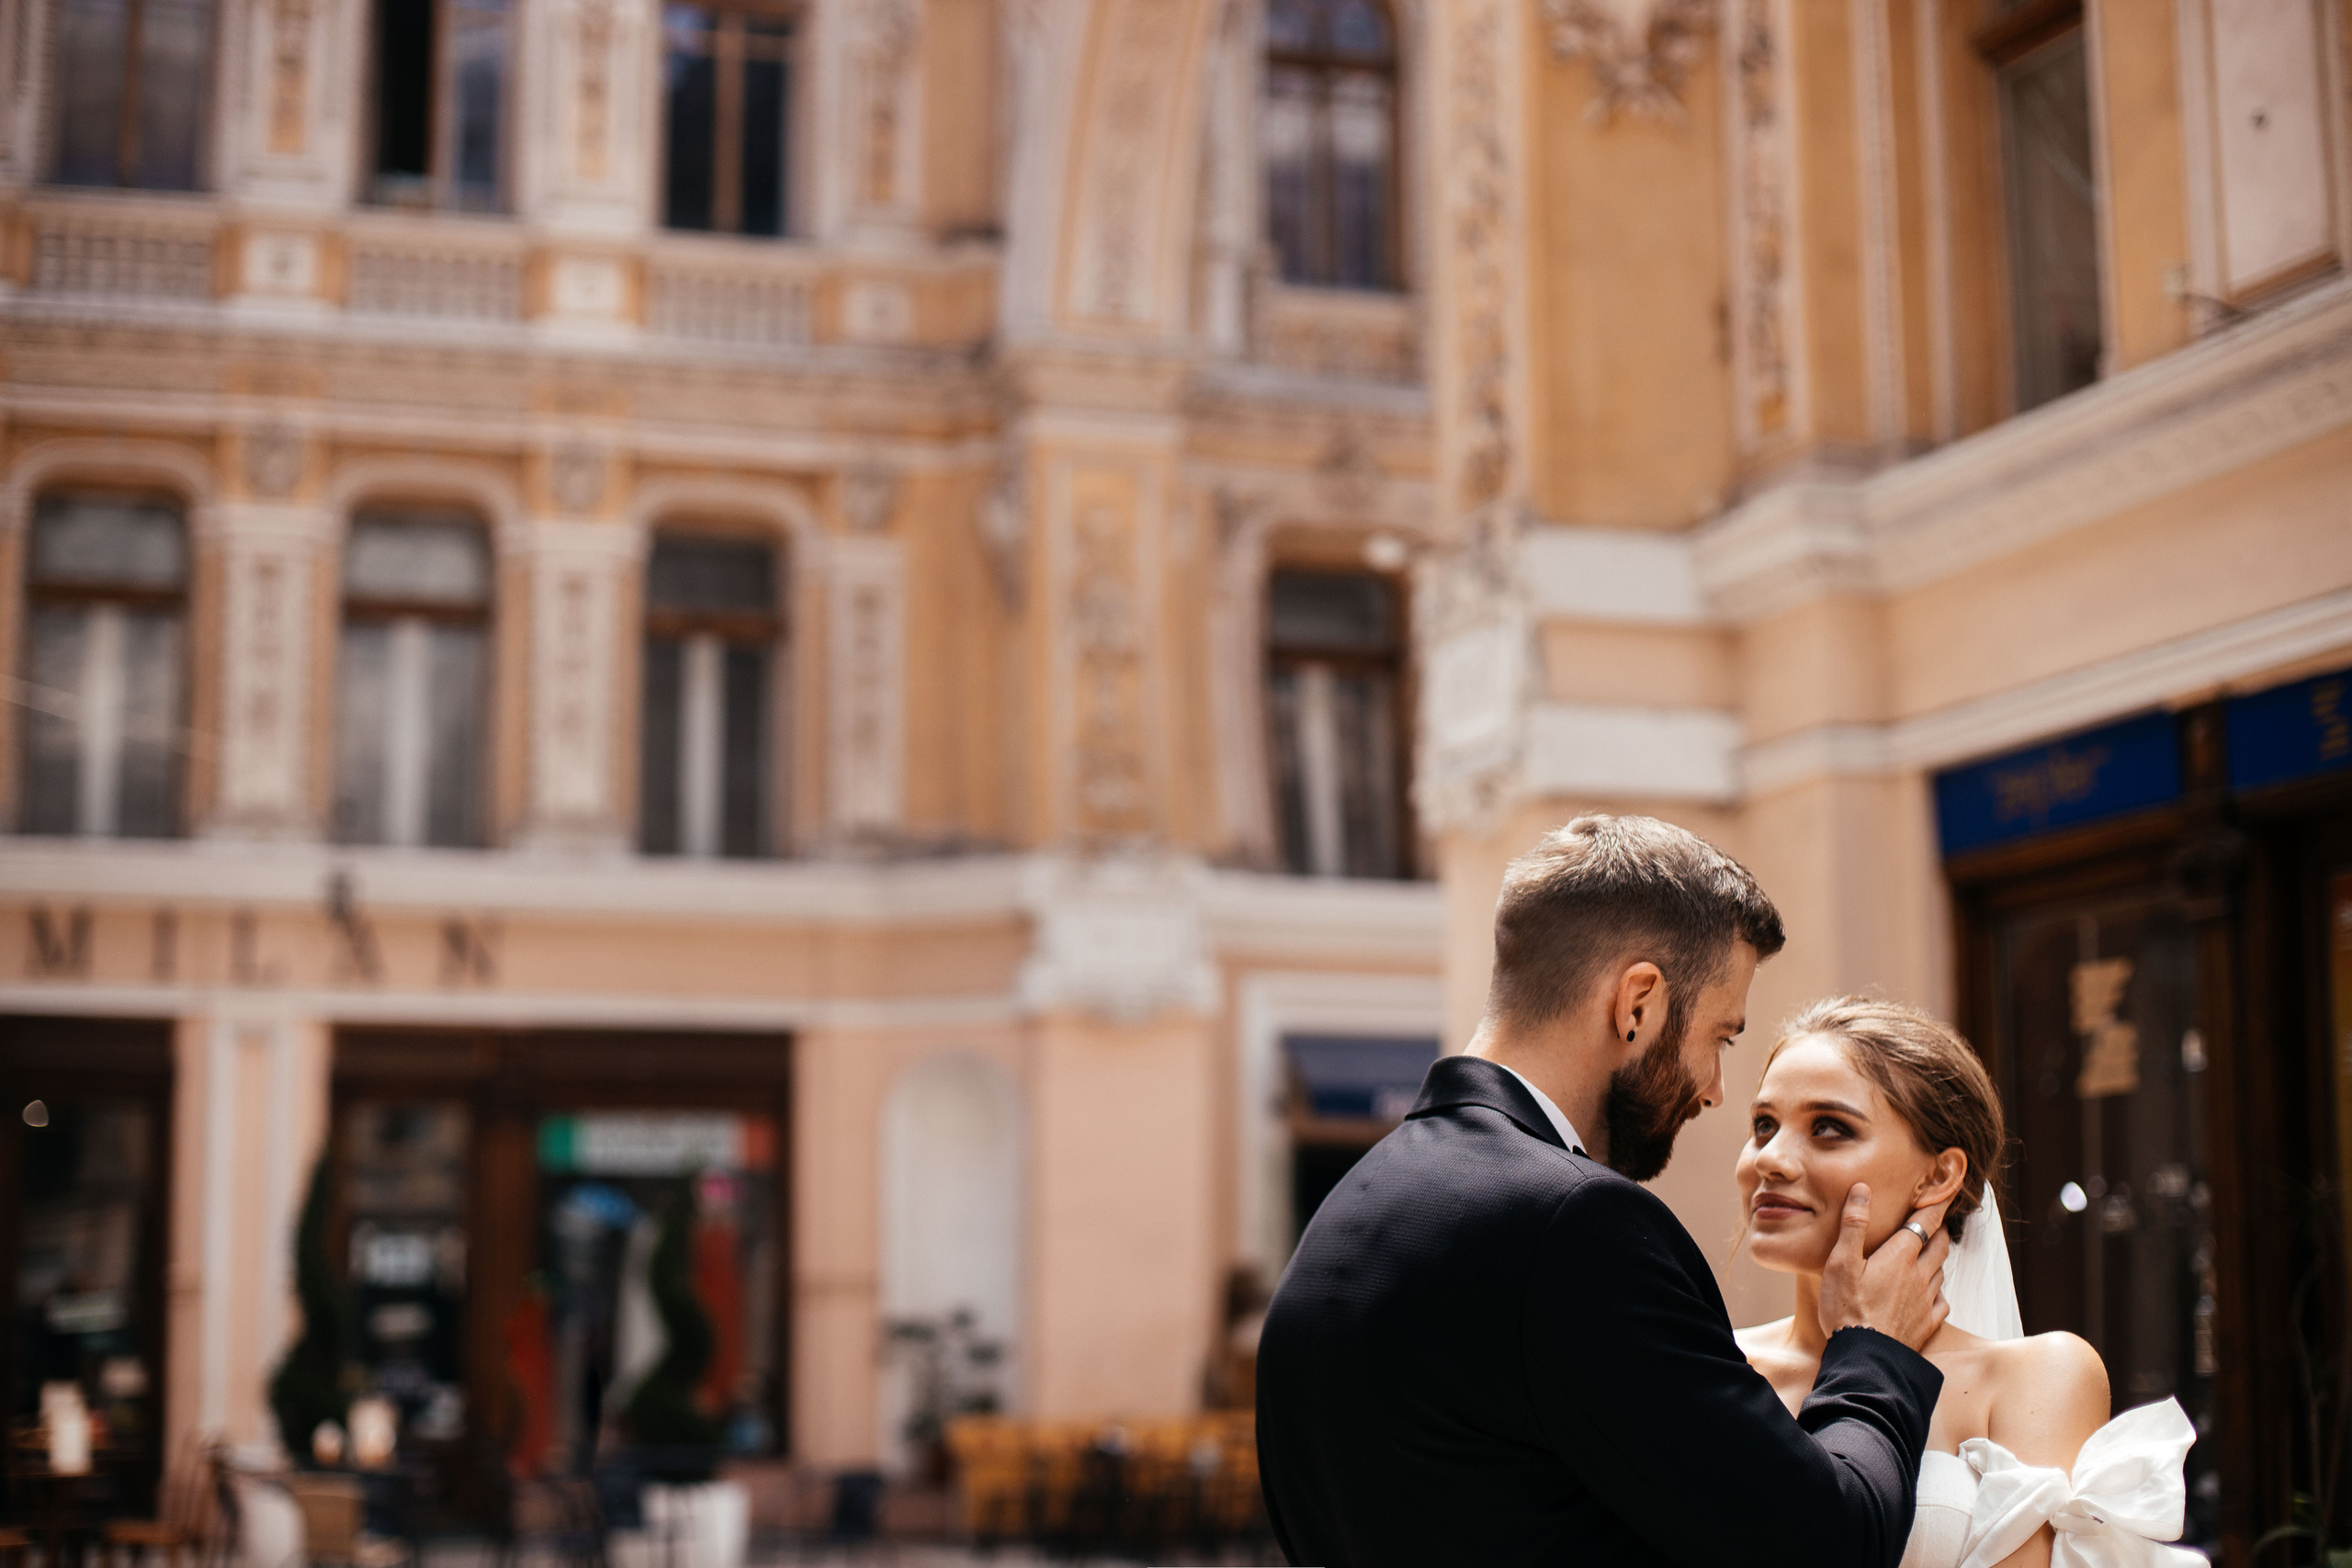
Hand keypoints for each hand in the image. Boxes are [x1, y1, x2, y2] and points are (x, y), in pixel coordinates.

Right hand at [1815, 1184, 1951, 1351]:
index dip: (1938, 1203)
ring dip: (1937, 1258)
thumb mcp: (1840, 1262)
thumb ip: (1853, 1224)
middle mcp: (1919, 1275)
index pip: (1926, 1221)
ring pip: (1941, 1271)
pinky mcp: (1927, 1324)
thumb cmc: (1847, 1308)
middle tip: (1933, 1221)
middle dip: (1939, 1229)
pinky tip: (1930, 1293)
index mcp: (1900, 1256)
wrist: (1865, 1358)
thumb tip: (1862, 1190)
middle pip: (1940, 1245)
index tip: (1947, 1189)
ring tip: (1928, 1254)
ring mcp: (1926, 1301)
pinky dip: (1938, 1291)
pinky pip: (1942, 1302)